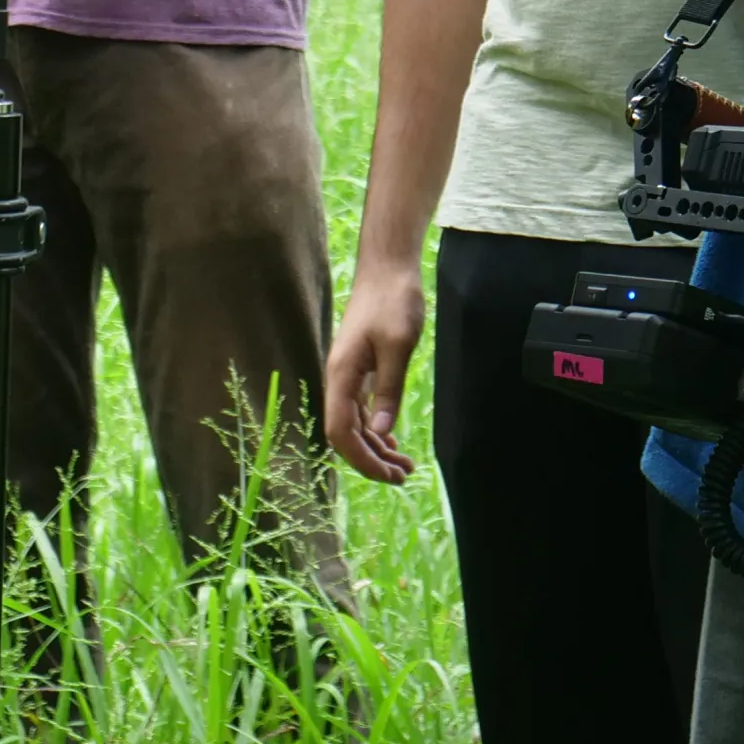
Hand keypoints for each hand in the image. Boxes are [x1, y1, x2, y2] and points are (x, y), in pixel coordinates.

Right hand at [325, 258, 425, 484]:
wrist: (388, 267)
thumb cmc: (393, 300)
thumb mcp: (398, 345)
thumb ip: (388, 390)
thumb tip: (382, 433)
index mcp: (341, 374)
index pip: (341, 432)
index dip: (362, 459)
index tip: (389, 475)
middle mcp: (339, 378)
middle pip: (346, 434)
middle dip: (371, 460)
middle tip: (403, 476)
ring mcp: (348, 374)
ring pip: (355, 424)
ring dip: (376, 447)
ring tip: (404, 466)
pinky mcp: (360, 369)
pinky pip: (362, 409)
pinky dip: (376, 429)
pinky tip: (392, 441)